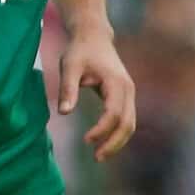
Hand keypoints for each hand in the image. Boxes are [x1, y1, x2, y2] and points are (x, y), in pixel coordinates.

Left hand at [59, 23, 136, 159]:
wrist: (93, 36)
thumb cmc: (80, 51)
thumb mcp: (69, 67)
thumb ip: (67, 89)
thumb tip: (64, 113)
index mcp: (116, 83)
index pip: (113, 113)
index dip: (101, 130)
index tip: (85, 140)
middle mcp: (128, 89)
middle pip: (127, 123)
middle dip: (113, 143)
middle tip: (96, 158)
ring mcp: (129, 93)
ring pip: (130, 124)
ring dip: (117, 142)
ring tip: (99, 156)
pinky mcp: (125, 96)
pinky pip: (126, 119)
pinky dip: (117, 134)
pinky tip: (103, 143)